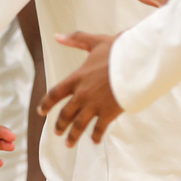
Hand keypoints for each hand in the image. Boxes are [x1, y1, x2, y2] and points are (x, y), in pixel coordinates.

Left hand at [39, 30, 123, 145]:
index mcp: (76, 78)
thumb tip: (57, 36)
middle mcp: (82, 94)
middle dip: (60, 125)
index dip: (46, 104)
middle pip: (65, 114)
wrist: (138, 63)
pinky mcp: (109, 113)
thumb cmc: (118, 50)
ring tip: (69, 144)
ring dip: (73, 135)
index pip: (55, 94)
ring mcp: (94, 105)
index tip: (41, 112)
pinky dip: (96, 136)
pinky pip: (99, 128)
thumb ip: (76, 40)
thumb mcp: (95, 42)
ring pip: (79, 125)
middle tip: (57, 132)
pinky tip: (94, 141)